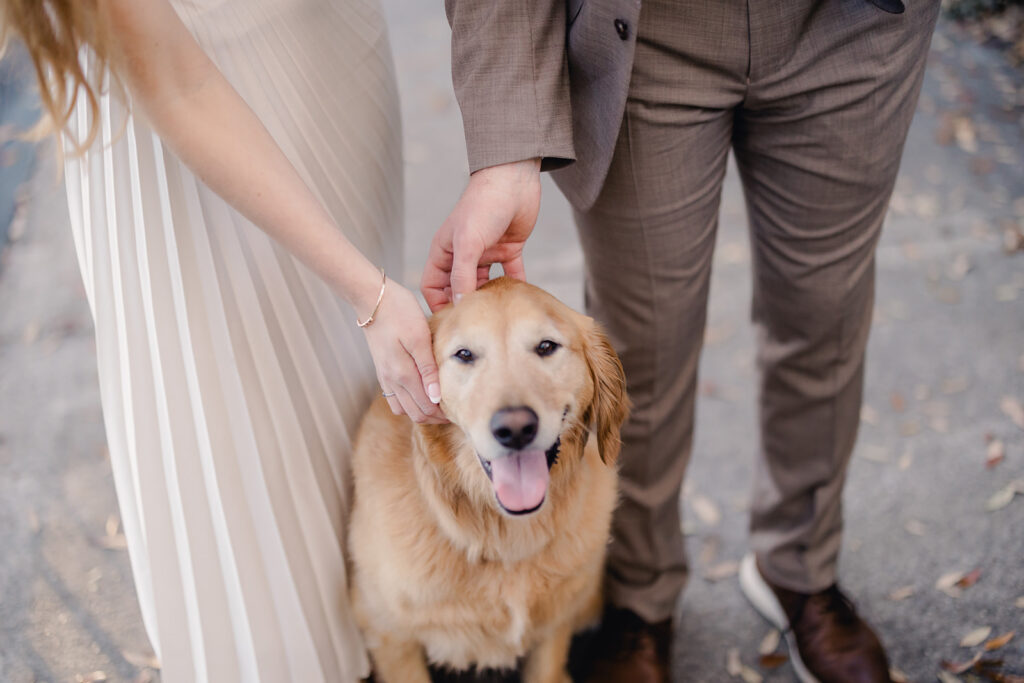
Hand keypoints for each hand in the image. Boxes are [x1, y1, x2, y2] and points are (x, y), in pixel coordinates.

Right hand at [361, 280, 446, 423]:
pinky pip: (395, 398)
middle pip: (415, 414)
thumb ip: (428, 369)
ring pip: (403, 409)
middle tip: (454, 412)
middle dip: (434, 417)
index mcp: (402, 374)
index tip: (460, 412)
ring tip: (440, 405)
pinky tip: (421, 394)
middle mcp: (391, 380)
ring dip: (421, 412)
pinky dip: (409, 403)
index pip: (425, 408)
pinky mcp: (382, 370)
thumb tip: (435, 397)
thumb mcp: (419, 336)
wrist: (371, 299)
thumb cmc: (399, 312)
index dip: (443, 415)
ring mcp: (385, 377)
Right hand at [421, 158, 541, 311]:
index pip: (432, 285)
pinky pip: (510, 275)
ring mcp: (486, 253)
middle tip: (476, 328)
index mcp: (445, 252)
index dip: (437, 304)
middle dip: (465, 306)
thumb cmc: (483, 205)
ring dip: (490, 299)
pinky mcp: (508, 250)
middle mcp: (463, 255)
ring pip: (484, 285)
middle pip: (459, 289)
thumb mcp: (468, 243)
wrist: (514, 180)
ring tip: (497, 318)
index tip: (450, 323)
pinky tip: (519, 301)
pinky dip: (514, 287)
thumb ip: (462, 275)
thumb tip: (460, 305)